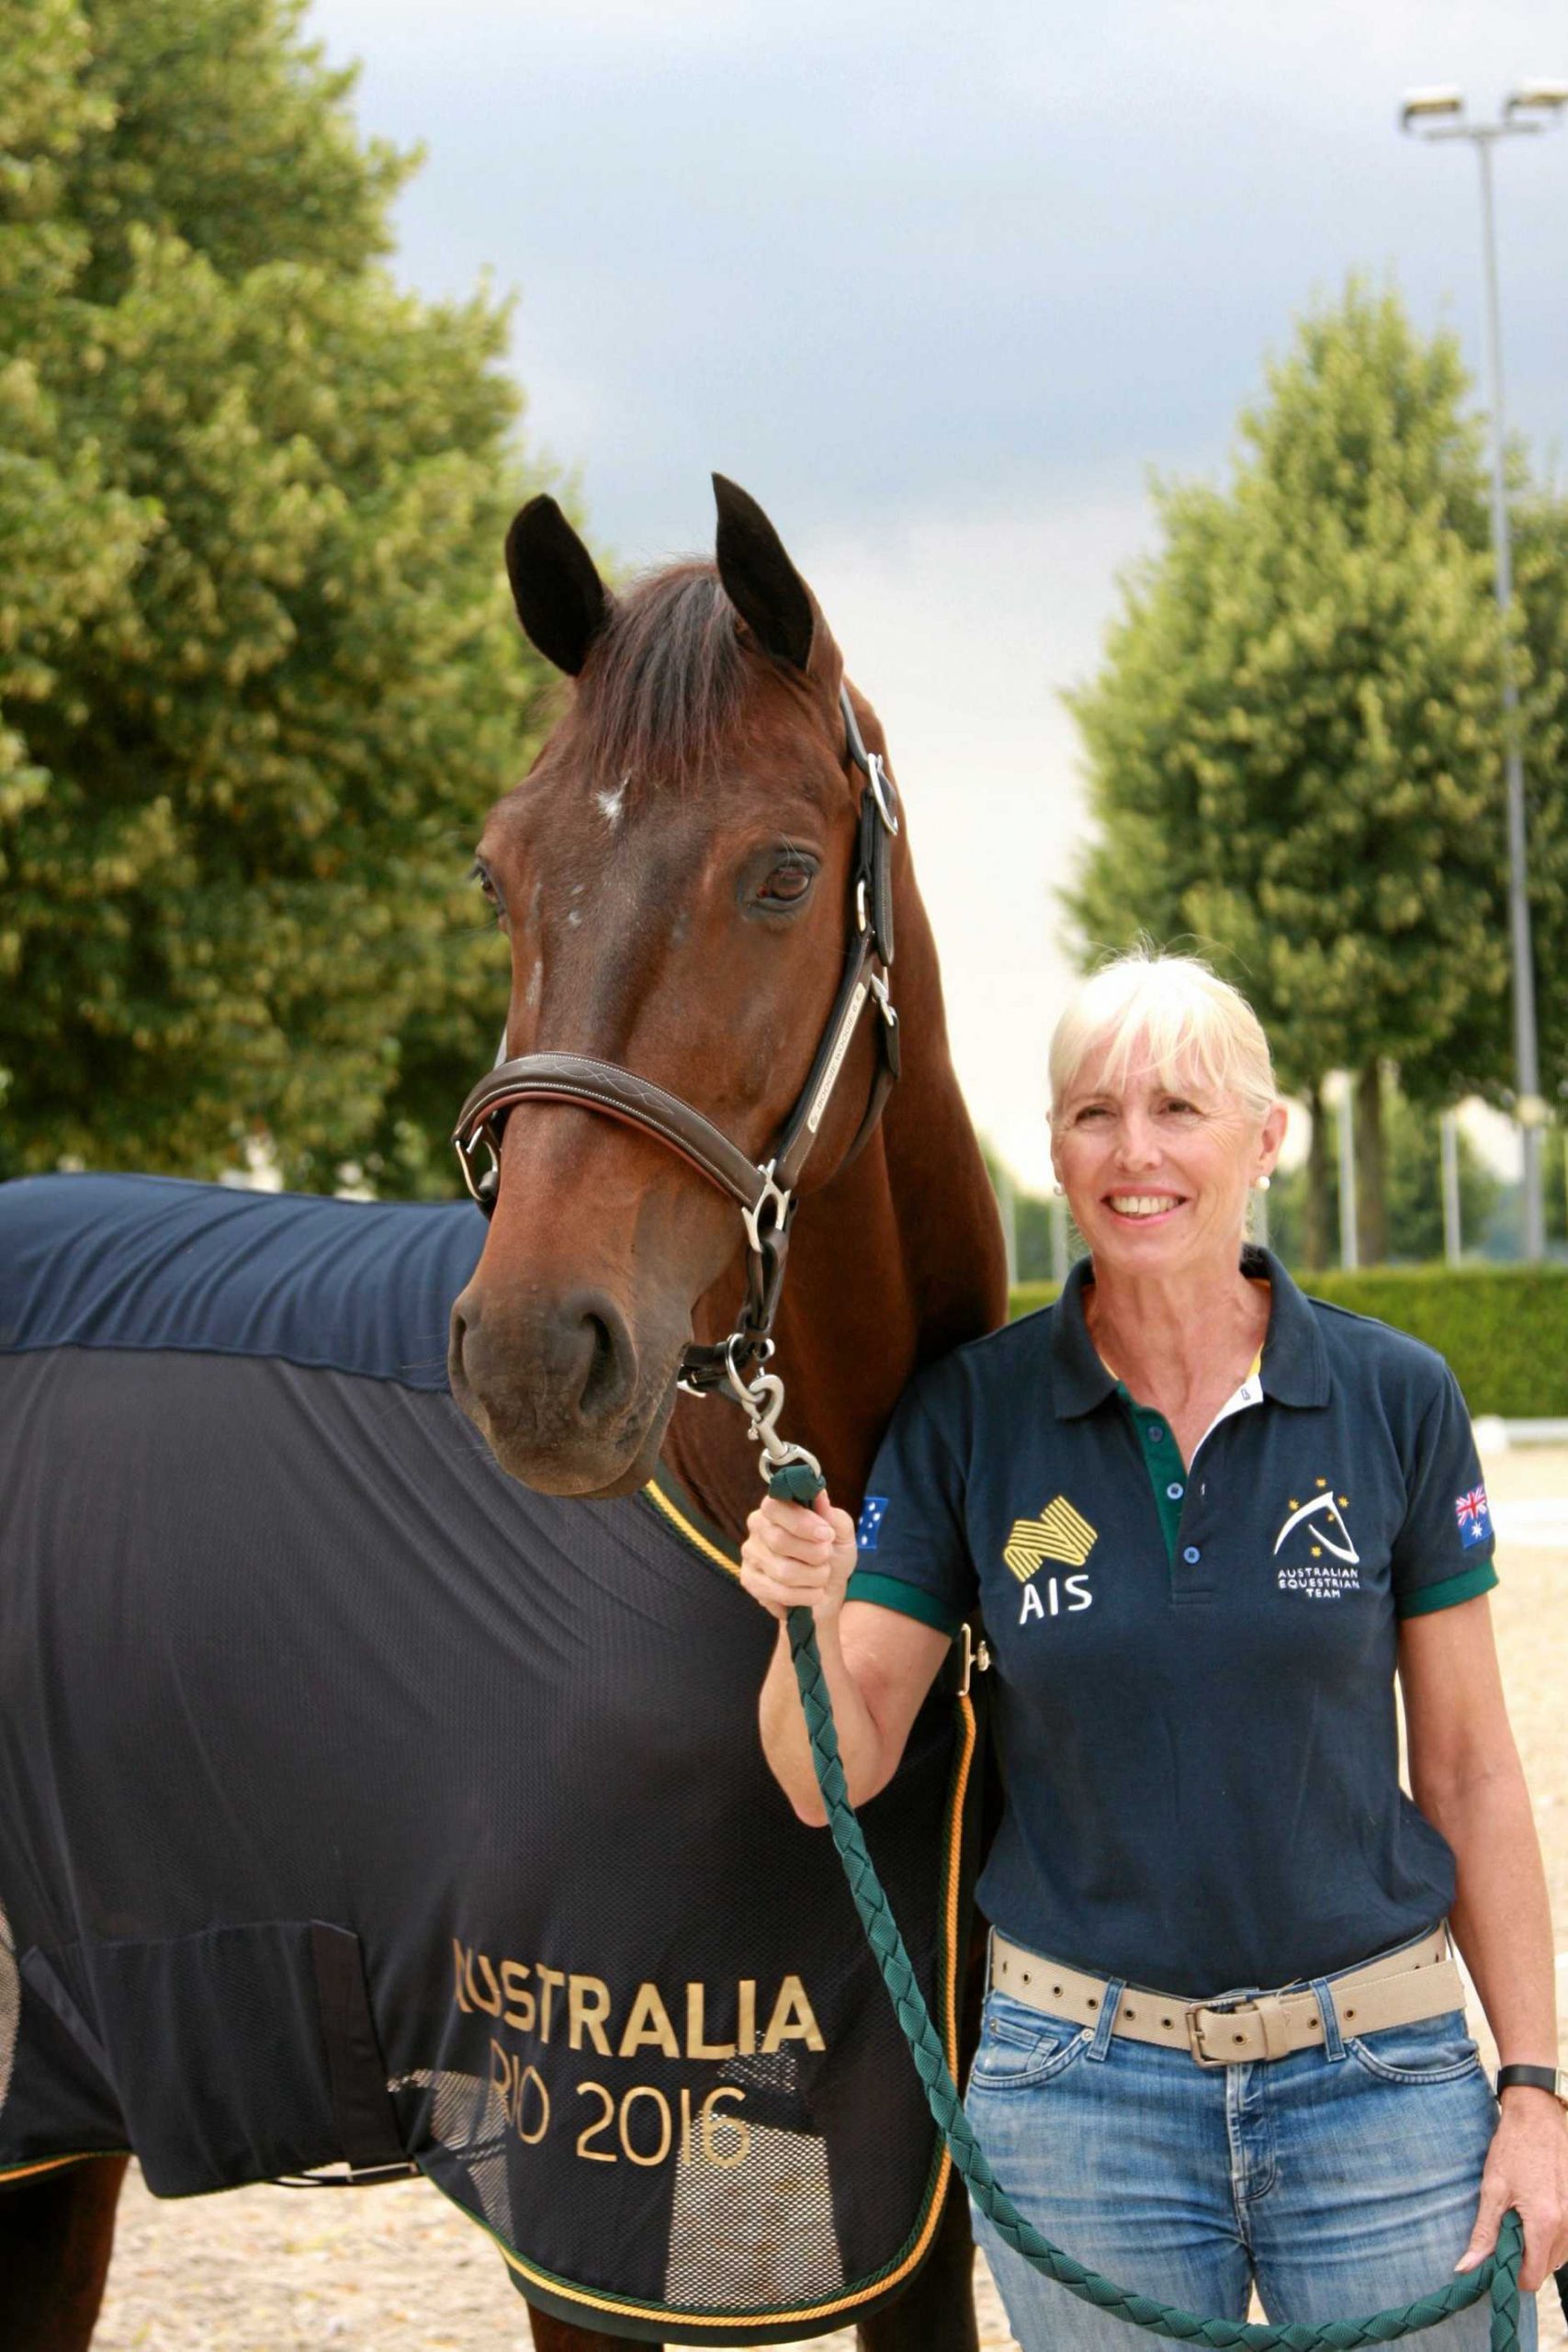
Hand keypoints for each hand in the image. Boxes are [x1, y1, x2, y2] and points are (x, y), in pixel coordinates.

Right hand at [739, 1491, 858, 1626]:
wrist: (829, 1590)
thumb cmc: (833, 1555)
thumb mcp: (841, 1533)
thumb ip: (831, 1515)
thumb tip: (819, 1493)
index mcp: (776, 1508)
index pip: (775, 1506)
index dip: (802, 1522)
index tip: (827, 1534)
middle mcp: (757, 1527)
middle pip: (779, 1540)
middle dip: (814, 1553)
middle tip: (826, 1557)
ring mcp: (750, 1555)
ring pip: (783, 1571)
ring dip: (814, 1577)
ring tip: (821, 1576)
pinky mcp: (750, 1581)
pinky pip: (779, 1593)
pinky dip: (805, 1596)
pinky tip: (810, 1592)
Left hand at [1456, 2088, 1567, 2294]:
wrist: (1537, 2115)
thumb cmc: (1512, 2148)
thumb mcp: (1492, 2189)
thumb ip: (1484, 2233)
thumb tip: (1467, 2267)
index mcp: (1545, 2223)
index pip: (1532, 2276)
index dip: (1512, 2276)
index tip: (1496, 2264)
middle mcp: (1567, 2224)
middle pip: (1547, 2268)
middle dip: (1525, 2262)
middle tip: (1504, 2240)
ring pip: (1559, 2255)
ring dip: (1538, 2249)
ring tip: (1518, 2223)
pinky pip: (1566, 2238)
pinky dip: (1550, 2236)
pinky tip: (1533, 2215)